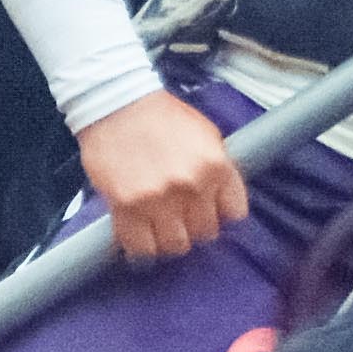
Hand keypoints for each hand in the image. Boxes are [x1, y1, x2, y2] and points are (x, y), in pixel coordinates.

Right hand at [75, 92, 243, 262]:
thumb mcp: (206, 134)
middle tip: (181, 215)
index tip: (211, 210)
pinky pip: (141, 247)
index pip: (234, 213)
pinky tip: (140, 235)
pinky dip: (141, 247)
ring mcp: (158, 198)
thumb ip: (219, 169)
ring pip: (176, 245)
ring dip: (169, 238)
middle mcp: (191, 185)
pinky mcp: (126, 207)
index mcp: (215, 165)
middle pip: (205, 232)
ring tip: (160, 226)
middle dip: (195, 225)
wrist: (117, 104)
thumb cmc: (161, 117)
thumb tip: (225, 203)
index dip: (221, 213)